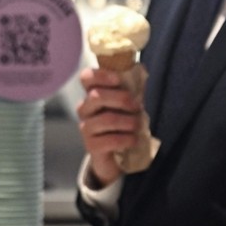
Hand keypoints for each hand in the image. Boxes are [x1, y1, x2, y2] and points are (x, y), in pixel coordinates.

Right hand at [76, 66, 142, 187]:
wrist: (117, 157)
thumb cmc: (123, 125)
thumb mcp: (128, 105)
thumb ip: (131, 89)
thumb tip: (141, 69)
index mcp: (92, 94)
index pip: (86, 78)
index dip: (101, 75)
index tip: (118, 79)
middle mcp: (85, 109)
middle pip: (96, 96)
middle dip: (121, 99)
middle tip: (137, 106)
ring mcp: (86, 128)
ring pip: (106, 119)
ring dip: (128, 121)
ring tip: (138, 125)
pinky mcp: (91, 146)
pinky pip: (110, 140)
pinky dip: (127, 139)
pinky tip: (134, 140)